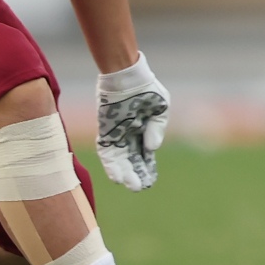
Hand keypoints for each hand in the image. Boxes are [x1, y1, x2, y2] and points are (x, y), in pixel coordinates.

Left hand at [95, 55, 170, 191]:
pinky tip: (117, 176)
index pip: (144, 155)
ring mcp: (116, 134)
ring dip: (124, 173)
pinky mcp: (104, 131)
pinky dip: (111, 165)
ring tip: (130, 185)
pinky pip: (106, 151)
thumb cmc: (146, 89)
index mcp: (144, 131)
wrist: (127, 76)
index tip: (150, 181)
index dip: (147, 169)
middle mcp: (128, 136)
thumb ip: (157, 129)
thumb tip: (152, 149)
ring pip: (119, 159)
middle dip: (136, 175)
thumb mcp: (160, 108)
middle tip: (140, 188)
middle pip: (131, 160)